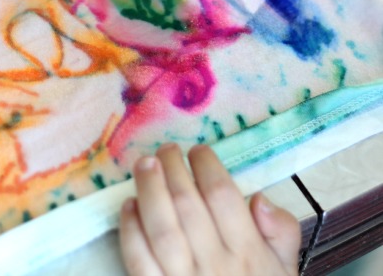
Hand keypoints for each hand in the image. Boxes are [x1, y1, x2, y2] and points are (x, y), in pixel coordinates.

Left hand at [119, 144, 300, 275]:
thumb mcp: (284, 270)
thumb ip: (282, 232)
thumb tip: (259, 199)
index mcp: (247, 253)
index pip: (222, 195)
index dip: (206, 166)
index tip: (198, 151)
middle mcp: (215, 265)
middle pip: (187, 204)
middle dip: (173, 168)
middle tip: (166, 150)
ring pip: (161, 227)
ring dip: (149, 189)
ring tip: (144, 163)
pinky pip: (139, 259)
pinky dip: (130, 229)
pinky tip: (128, 205)